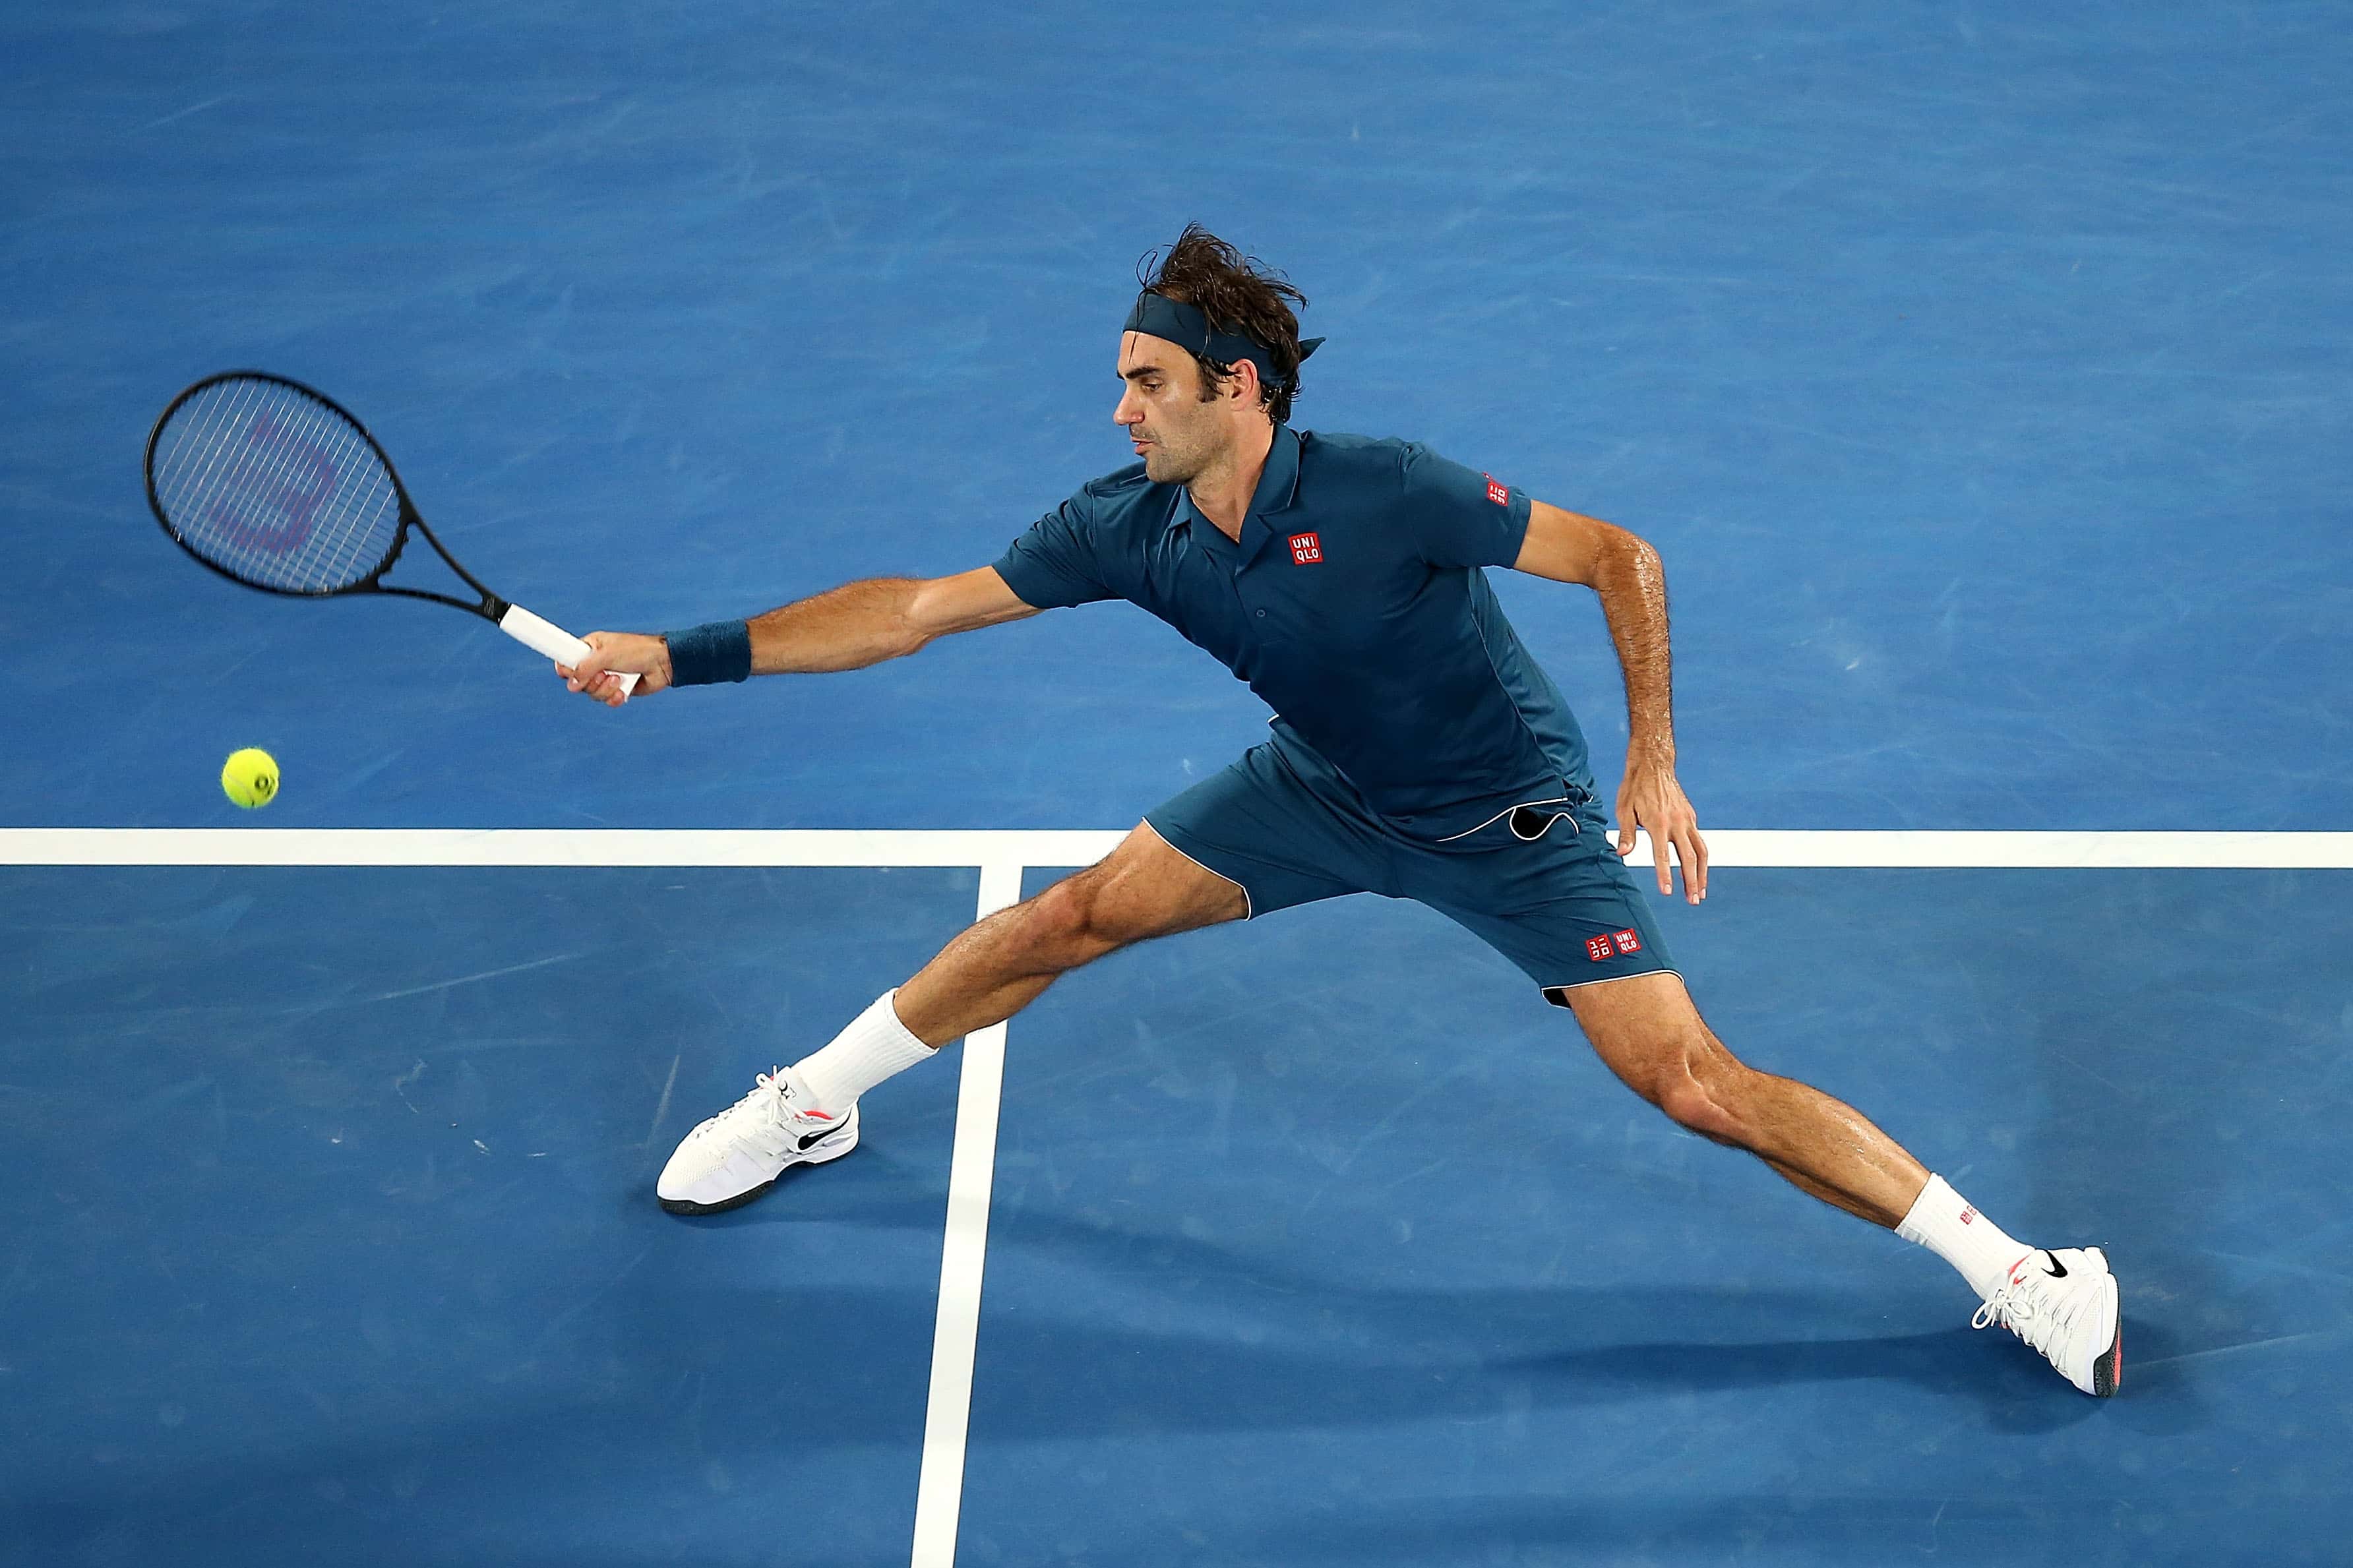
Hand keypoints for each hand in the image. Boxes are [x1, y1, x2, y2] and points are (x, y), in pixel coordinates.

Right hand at [557, 631, 671, 707]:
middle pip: (578, 682)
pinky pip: (607, 700)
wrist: (662, 663)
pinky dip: (615, 698)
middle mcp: (595, 663)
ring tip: (619, 679)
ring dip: (606, 690)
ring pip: (592, 694)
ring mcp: (606, 677)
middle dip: (592, 682)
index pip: (566, 660)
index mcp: (590, 648)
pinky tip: (624, 692)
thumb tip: (571, 684)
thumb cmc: (637, 650)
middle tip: (604, 674)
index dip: (566, 670)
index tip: (572, 674)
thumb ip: (586, 668)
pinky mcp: (617, 690)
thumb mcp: (607, 654)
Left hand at [1615, 756, 1707, 903]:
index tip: (1667, 892)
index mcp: (1658, 822)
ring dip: (1703, 874)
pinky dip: (1702, 859)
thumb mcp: (1624, 809)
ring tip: (1701, 893)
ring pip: (1701, 851)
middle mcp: (1677, 822)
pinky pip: (1700, 841)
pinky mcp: (1691, 817)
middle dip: (1692, 881)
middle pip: (1690, 857)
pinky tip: (1698, 871)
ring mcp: (1687, 820)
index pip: (1663, 855)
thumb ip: (1625, 834)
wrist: (1654, 765)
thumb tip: (1622, 855)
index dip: (1665, 875)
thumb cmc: (1634, 788)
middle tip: (1693, 901)